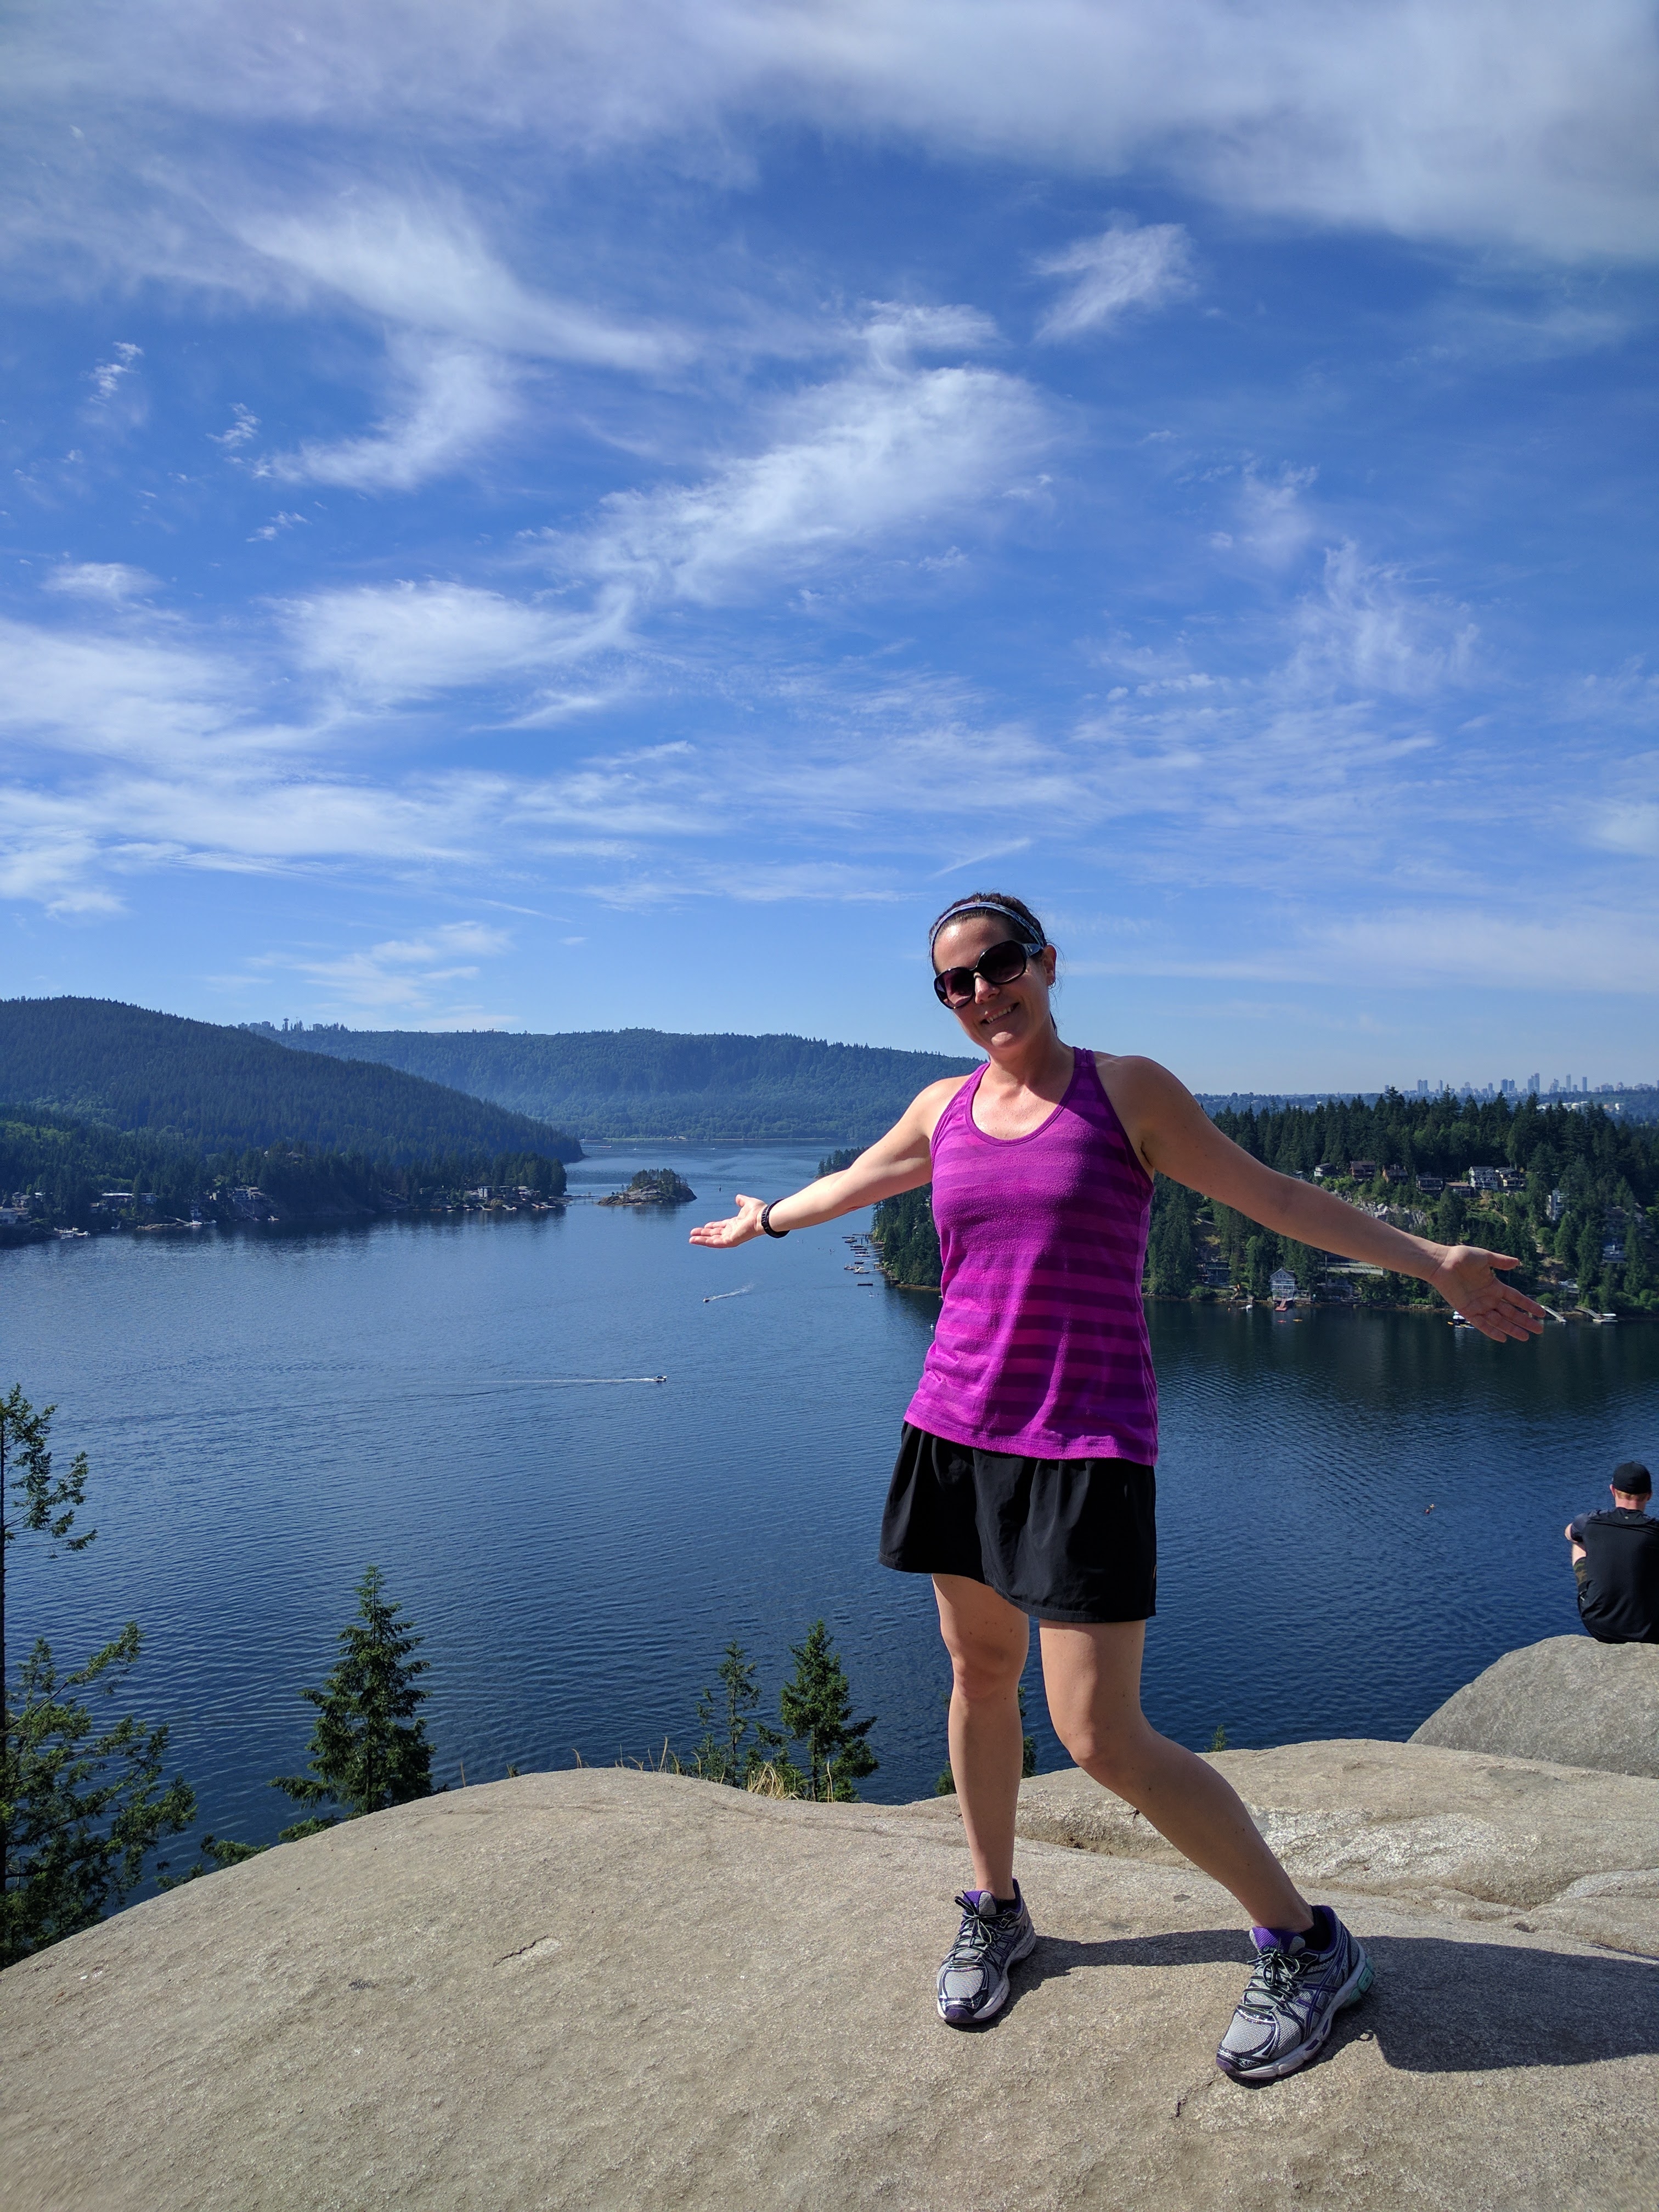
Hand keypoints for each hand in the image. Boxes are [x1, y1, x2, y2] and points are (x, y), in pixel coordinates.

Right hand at [688, 1193, 766, 1248]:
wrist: (763, 1217)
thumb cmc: (758, 1211)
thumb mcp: (748, 1203)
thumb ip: (742, 1200)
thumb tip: (738, 1197)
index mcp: (735, 1224)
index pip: (721, 1226)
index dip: (712, 1226)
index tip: (704, 1226)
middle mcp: (732, 1231)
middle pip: (714, 1234)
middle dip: (704, 1234)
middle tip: (693, 1233)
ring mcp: (730, 1237)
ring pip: (712, 1239)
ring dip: (701, 1239)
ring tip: (691, 1239)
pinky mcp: (730, 1241)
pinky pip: (715, 1243)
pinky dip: (705, 1242)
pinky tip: (696, 1240)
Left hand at [1427, 1245, 1546, 1341]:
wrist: (1442, 1262)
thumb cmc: (1461, 1257)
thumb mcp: (1485, 1257)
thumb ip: (1501, 1262)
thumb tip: (1517, 1262)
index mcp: (1494, 1286)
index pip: (1516, 1299)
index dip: (1528, 1306)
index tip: (1542, 1313)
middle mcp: (1488, 1298)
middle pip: (1510, 1313)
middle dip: (1525, 1321)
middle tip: (1539, 1330)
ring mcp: (1478, 1305)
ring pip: (1499, 1321)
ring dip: (1512, 1329)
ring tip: (1525, 1337)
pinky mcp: (1467, 1310)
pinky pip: (1481, 1324)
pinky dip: (1492, 1331)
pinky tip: (1503, 1338)